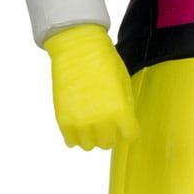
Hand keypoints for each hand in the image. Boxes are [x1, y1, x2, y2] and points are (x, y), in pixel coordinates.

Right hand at [43, 24, 139, 149]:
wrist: (78, 48)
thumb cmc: (104, 60)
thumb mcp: (124, 81)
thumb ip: (125, 105)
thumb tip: (125, 122)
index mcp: (120, 110)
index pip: (130, 135)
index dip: (129, 130)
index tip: (127, 126)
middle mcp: (101, 120)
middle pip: (109, 143)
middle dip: (111, 133)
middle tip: (108, 121)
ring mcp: (81, 122)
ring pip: (89, 146)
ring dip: (93, 136)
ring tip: (92, 122)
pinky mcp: (63, 120)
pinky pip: (71, 141)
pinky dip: (76, 136)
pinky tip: (79, 123)